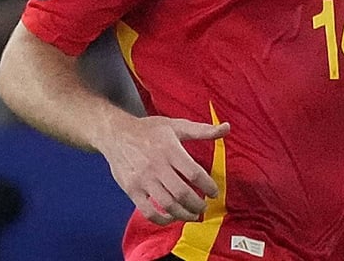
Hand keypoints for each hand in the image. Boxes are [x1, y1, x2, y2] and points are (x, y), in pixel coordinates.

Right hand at [99, 114, 230, 224]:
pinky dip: (162, 219)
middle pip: (182, 192)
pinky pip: (148, 211)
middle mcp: (156, 165)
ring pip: (167, 204)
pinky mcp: (131, 189)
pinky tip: (172, 217)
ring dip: (183, 214)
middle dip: (197, 204)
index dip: (208, 186)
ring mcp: (143, 179)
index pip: (194, 173)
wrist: (116, 134)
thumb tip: (227, 128)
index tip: (214, 192)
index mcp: (170, 149)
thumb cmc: (149, 129)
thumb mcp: (176, 125)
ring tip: (192, 214)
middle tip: (204, 206)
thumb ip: (203, 130)